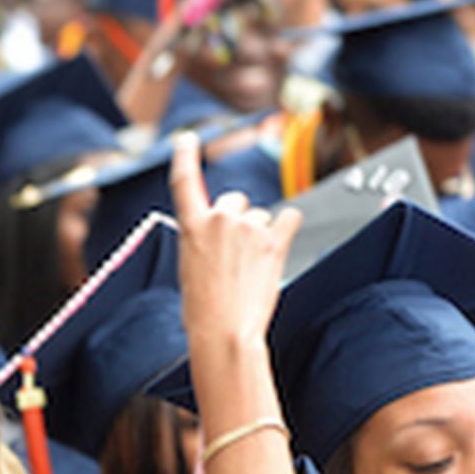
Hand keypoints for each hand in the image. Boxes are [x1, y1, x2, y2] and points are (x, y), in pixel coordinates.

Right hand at [171, 131, 300, 357]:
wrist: (223, 334)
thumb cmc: (204, 311)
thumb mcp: (191, 269)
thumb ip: (205, 241)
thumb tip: (226, 235)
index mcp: (191, 228)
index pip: (185, 182)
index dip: (186, 157)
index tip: (187, 139)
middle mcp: (219, 219)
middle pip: (234, 200)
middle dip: (238, 220)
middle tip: (236, 254)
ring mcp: (248, 228)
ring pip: (261, 217)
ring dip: (260, 236)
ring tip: (252, 269)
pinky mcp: (273, 241)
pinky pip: (289, 219)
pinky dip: (287, 230)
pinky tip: (278, 250)